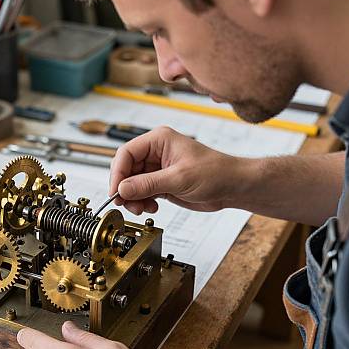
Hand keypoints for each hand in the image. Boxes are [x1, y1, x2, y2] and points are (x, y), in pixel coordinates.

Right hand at [109, 126, 246, 215]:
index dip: (118, 173)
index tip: (116, 191)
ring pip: (132, 183)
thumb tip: (122, 189)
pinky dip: (142, 202)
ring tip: (142, 208)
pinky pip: (141, 192)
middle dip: (125, 188)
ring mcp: (157, 168)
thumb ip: (148, 184)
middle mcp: (155, 152)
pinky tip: (152, 207)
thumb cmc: (215, 173)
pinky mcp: (161, 183)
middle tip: (127, 203)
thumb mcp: (179, 178)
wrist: (233, 187)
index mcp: (159, 140)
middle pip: (126, 169)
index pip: (126, 153)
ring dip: (133, 198)